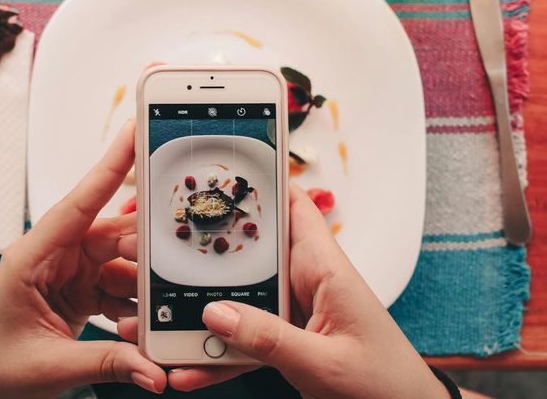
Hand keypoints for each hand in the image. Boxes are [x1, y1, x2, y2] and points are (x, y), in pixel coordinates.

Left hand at [0, 122, 165, 397]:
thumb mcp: (49, 367)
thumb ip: (108, 363)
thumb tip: (154, 369)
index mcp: (32, 258)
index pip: (77, 205)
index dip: (108, 167)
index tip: (134, 134)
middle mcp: (54, 256)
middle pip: (113, 235)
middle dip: (148, 248)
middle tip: (180, 261)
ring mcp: (70, 272)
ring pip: (124, 261)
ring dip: (144, 287)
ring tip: (155, 313)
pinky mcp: (83, 290)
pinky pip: (122, 286)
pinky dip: (137, 305)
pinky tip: (143, 325)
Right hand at [120, 184, 446, 398]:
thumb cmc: (386, 384)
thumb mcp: (324, 362)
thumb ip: (270, 339)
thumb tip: (215, 314)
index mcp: (326, 270)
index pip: (293, 207)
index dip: (260, 182)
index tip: (215, 170)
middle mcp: (308, 283)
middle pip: (251, 254)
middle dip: (207, 255)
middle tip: (159, 254)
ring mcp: (296, 313)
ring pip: (240, 301)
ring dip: (204, 316)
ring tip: (162, 326)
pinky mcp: (289, 342)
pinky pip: (245, 341)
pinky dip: (219, 355)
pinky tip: (190, 369)